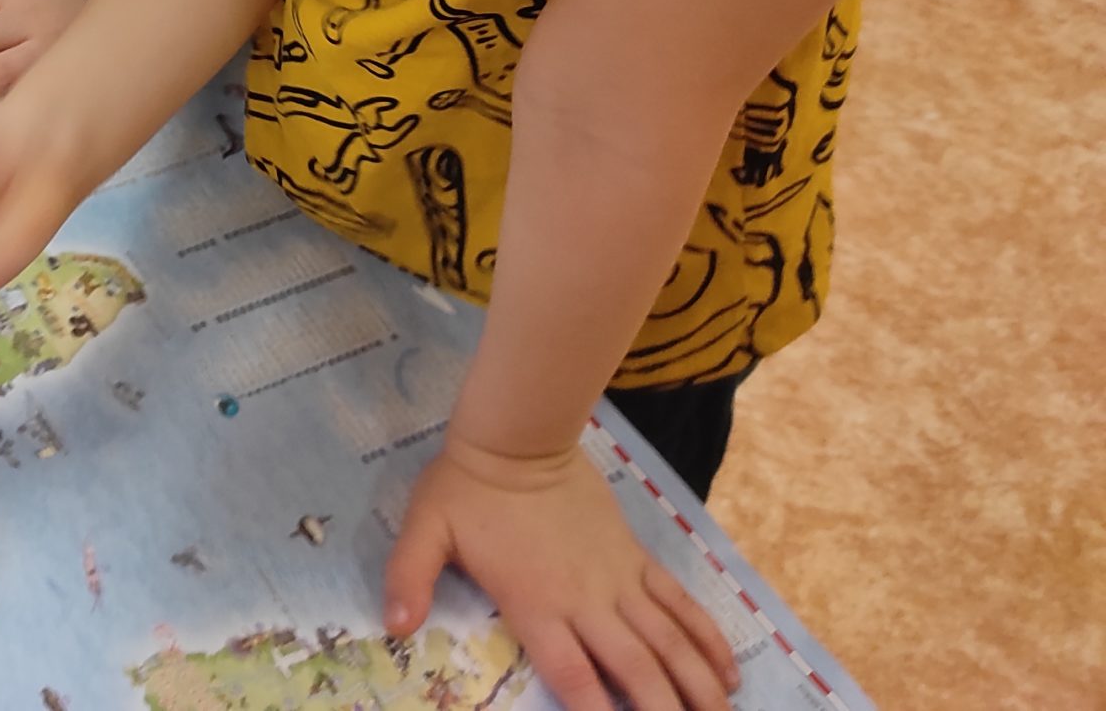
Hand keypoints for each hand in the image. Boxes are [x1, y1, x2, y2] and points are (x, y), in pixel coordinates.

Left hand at [384, 438, 739, 710]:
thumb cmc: (466, 488)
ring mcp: (618, 580)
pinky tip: (727, 672)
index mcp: (537, 605)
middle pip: (637, 670)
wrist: (517, 436)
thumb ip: (408, 578)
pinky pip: (678, 603)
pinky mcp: (635, 557)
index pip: (574, 677)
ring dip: (698, 686)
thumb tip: (394, 628)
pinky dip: (705, 638)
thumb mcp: (424, 531)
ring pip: (668, 642)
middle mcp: (586, 602)